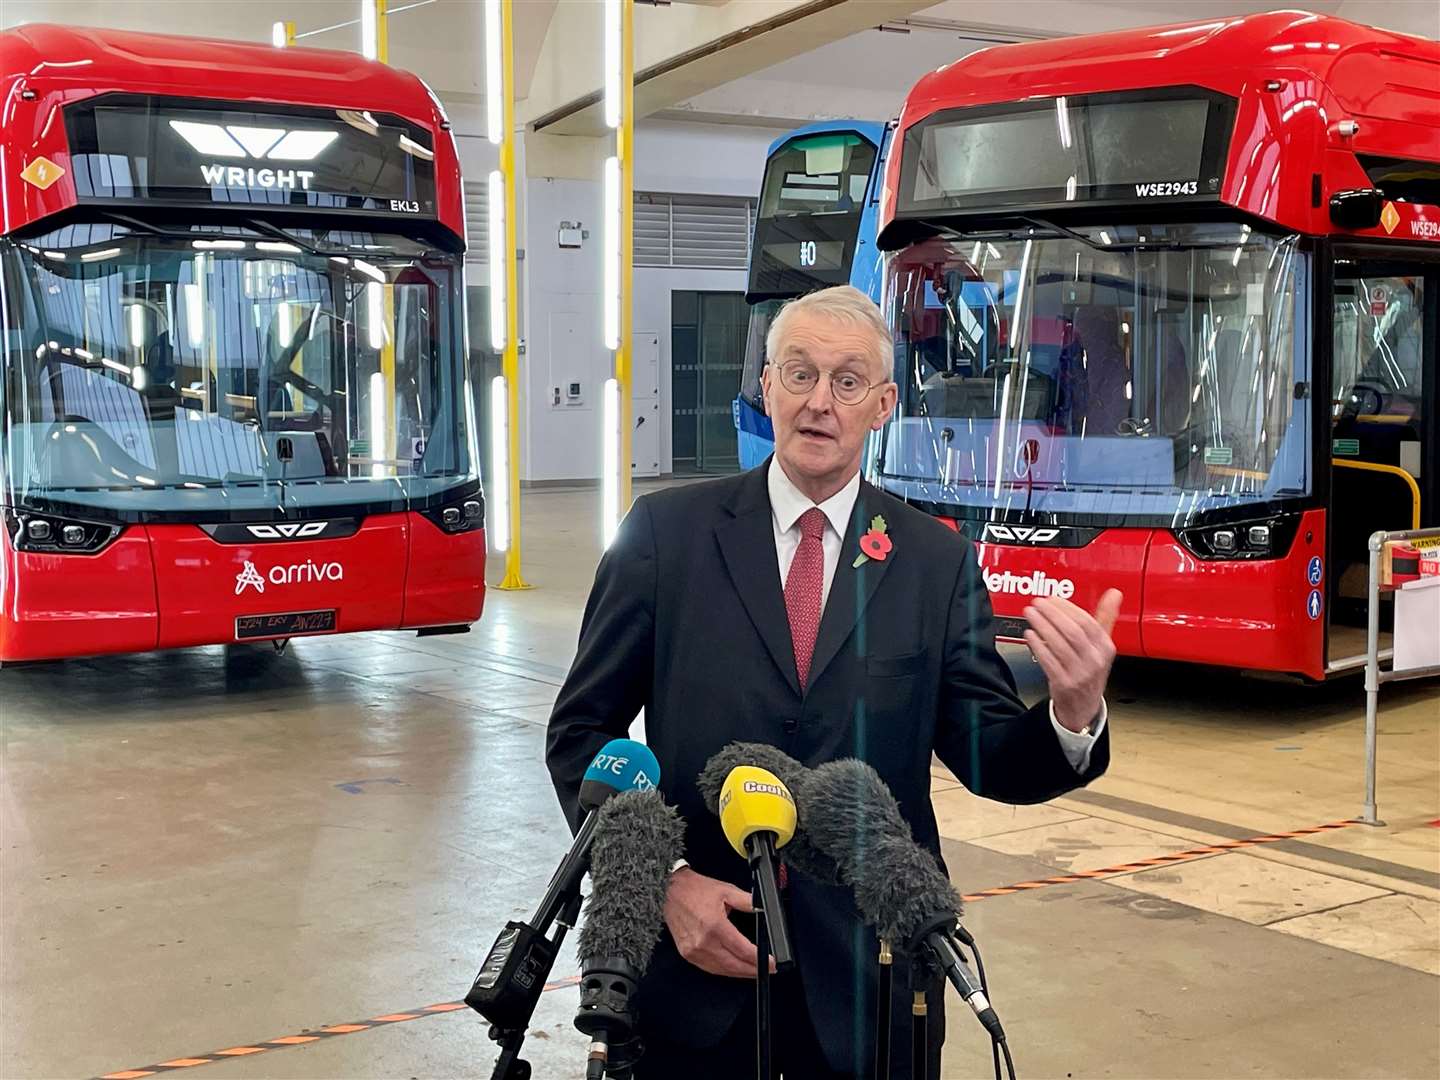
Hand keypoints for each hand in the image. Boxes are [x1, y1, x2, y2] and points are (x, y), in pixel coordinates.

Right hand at [664, 867, 774, 978]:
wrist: (669, 890)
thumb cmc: (694, 889)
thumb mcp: (726, 890)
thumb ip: (747, 901)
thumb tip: (763, 907)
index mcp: (714, 925)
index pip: (742, 950)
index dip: (759, 959)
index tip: (771, 962)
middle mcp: (703, 941)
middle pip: (733, 965)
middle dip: (752, 970)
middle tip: (767, 970)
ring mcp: (693, 950)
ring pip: (721, 970)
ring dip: (739, 973)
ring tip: (753, 971)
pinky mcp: (687, 953)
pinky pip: (709, 968)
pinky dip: (723, 971)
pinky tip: (732, 968)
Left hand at [1023, 589, 1121, 731]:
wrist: (1083, 706)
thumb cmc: (1090, 670)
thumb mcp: (1102, 646)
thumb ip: (1105, 618)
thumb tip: (1114, 593)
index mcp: (1106, 648)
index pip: (1088, 623)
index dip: (1068, 609)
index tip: (1052, 599)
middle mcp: (1095, 661)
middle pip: (1073, 632)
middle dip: (1053, 614)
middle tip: (1038, 604)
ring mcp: (1080, 674)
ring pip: (1059, 645)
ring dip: (1042, 626)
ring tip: (1031, 615)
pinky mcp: (1064, 684)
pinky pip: (1048, 661)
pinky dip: (1038, 646)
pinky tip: (1030, 635)